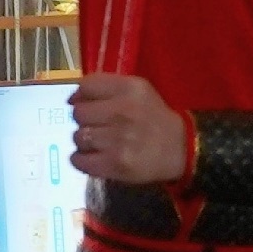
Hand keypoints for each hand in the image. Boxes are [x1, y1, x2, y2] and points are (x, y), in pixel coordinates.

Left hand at [69, 73, 192, 184]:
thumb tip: (73, 98)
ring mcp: (118, 140)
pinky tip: (91, 157)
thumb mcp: (139, 90)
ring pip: (78, 137)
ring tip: (97, 142)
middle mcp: (123, 111)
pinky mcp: (115, 164)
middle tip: (95, 126)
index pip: (86, 86)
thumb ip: (108, 87)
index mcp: (130, 89)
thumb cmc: (154, 117)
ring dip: (83, 141)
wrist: (179, 148)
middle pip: (79, 113)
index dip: (79, 96)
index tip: (83, 103)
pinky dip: (80, 160)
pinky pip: (79, 160)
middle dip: (83, 120)